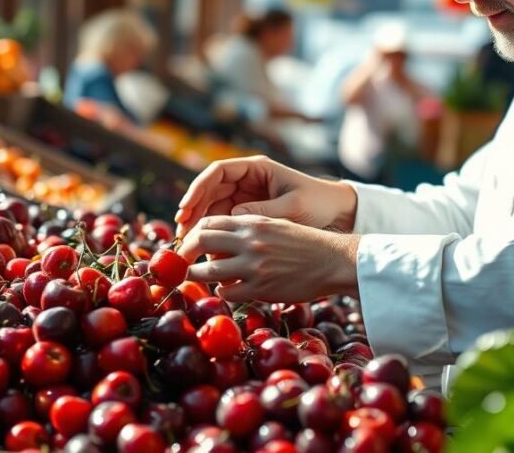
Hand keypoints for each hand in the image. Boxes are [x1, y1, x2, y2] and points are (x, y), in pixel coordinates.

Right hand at [174, 156, 356, 232]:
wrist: (338, 213)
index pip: (218, 172)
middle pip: (210, 190)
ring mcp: (247, 197)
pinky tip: (206, 250)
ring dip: (200, 223)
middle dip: (194, 209)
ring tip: (188, 243)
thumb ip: (263, 212)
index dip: (198, 188)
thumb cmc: (318, 203)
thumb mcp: (292, 206)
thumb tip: (233, 218)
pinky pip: (225, 222)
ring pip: (214, 207)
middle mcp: (248, 180)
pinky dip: (214, 234)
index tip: (186, 206)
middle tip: (181, 230)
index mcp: (257, 168)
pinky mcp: (249, 215)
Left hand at [179, 215, 358, 302]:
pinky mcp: (260, 287)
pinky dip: (222, 291)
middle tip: (180, 263)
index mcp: (253, 222)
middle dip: (185, 253)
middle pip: (201, 241)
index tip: (188, 244)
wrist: (333, 260)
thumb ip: (248, 230)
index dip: (193, 233)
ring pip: (208, 270)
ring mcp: (253, 265)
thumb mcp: (275, 226)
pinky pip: (227, 291)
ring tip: (195, 279)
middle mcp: (249, 241)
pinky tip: (227, 290)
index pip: (209, 222)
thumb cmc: (305, 244)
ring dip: (197, 276)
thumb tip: (219, 241)